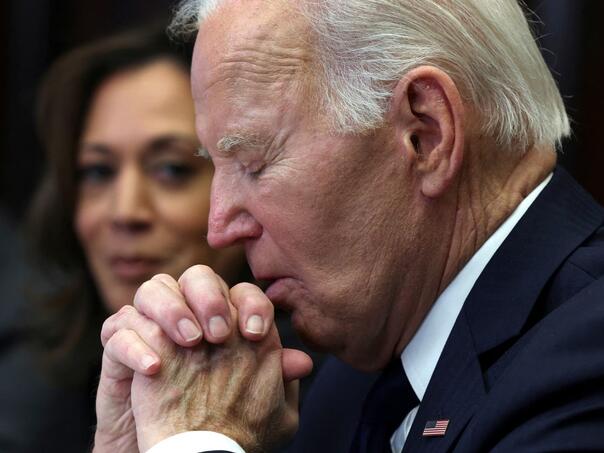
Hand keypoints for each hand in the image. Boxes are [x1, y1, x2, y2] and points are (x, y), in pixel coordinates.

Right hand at [94, 265, 311, 450]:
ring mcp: (154, 328)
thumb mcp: (262, 408)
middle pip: (196, 277)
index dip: (250, 304)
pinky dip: (135, 344)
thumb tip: (302, 363)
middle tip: (219, 334)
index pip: (239, 291)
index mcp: (226, 320)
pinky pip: (117, 331)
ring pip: (153, 290)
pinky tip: (154, 369)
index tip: (255, 335)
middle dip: (208, 297)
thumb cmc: (223, 423)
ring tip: (189, 342)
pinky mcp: (121, 349)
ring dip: (171, 309)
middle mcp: (191, 316)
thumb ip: (278, 379)